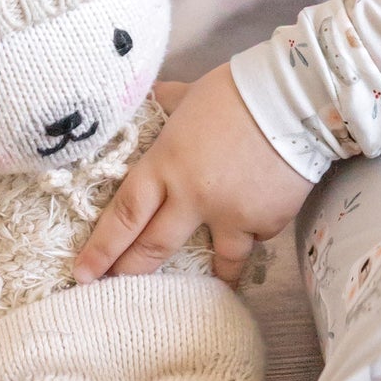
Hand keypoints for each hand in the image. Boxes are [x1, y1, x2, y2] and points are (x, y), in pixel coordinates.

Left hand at [75, 63, 311, 287]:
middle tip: (113, 290)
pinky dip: (252, 230)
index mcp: (167, 164)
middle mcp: (193, 197)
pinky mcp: (266, 221)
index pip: (124, 215)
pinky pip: (254, 235)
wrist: (297, 99)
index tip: (83, 272)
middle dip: (130, 272)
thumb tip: (149, 96)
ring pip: (214, 260)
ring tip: (200, 288)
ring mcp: (231, 215)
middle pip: (154, 247)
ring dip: (205, 275)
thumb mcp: (191, 92)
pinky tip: (259, 216)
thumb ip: (167, 102)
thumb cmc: (237, 90)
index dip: (102, 247)